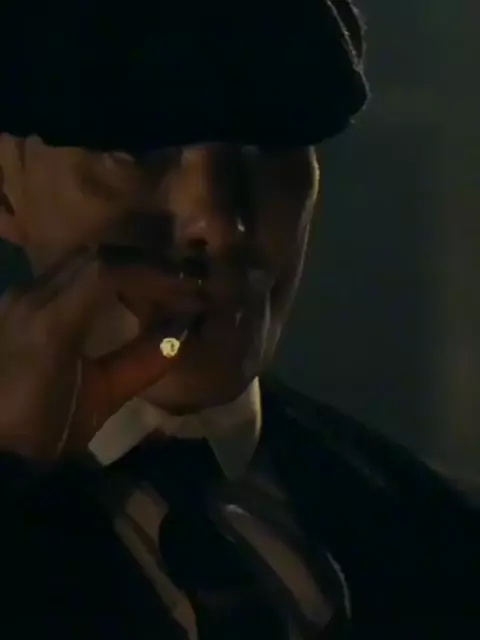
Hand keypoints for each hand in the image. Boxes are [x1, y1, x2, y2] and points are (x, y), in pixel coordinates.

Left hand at [0, 247, 186, 460]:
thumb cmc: (45, 431)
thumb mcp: (101, 400)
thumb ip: (145, 360)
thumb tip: (185, 329)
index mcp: (51, 322)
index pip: (107, 271)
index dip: (153, 272)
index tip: (187, 284)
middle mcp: (29, 297)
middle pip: (93, 257)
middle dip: (141, 264)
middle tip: (177, 281)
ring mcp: (17, 298)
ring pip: (77, 262)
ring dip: (120, 267)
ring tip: (155, 284)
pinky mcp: (15, 306)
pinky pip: (63, 276)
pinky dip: (98, 278)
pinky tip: (119, 294)